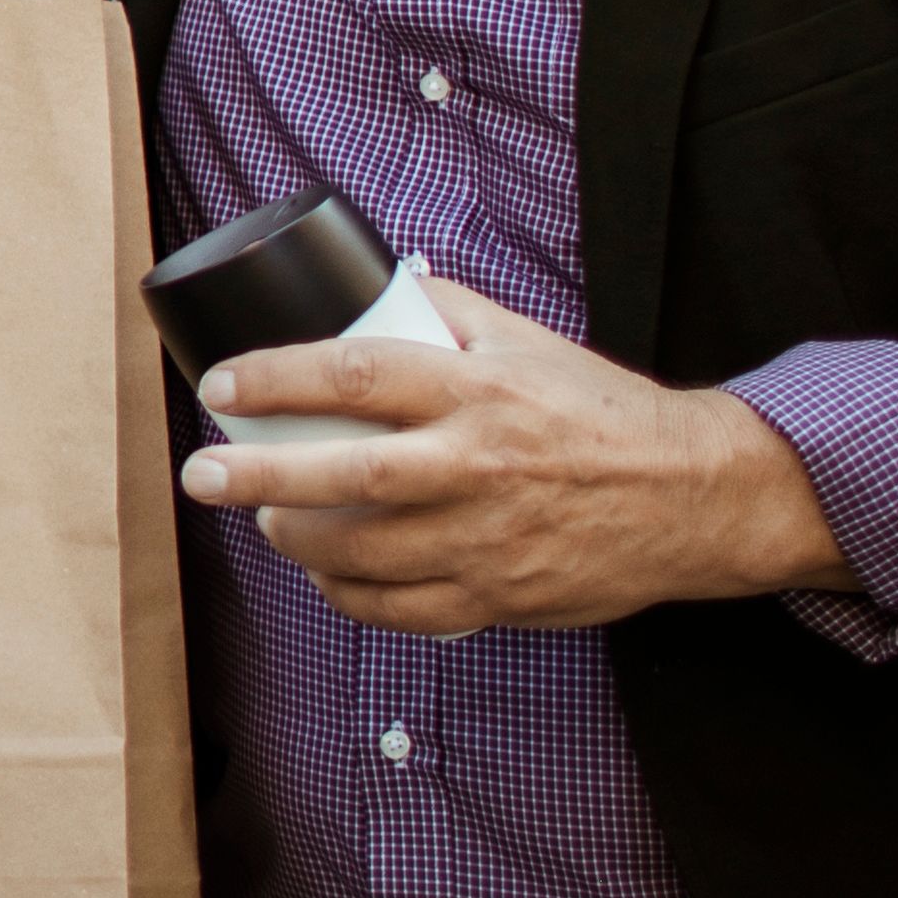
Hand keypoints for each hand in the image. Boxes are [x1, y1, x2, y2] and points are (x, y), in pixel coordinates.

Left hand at [185, 279, 852, 634]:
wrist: (696, 496)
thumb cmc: (603, 413)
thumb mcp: (529, 341)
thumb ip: (449, 313)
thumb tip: (379, 287)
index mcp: (479, 391)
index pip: (358, 376)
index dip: (277, 379)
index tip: (222, 386)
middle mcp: (479, 466)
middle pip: (348, 475)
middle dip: (258, 478)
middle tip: (200, 476)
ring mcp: (490, 539)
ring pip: (366, 553)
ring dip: (299, 542)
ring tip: (268, 520)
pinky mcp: (503, 598)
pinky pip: (404, 611)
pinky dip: (352, 597)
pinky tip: (328, 576)